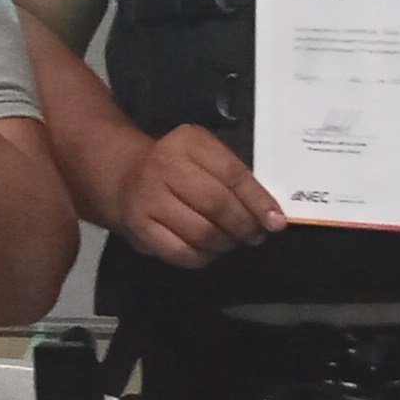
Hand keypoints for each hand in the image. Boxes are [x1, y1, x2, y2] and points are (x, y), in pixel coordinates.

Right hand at [112, 125, 283, 268]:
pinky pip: (182, 253)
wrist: (122, 175)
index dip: (258, 201)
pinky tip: (210, 252)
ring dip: (226, 244)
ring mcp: (149, 199)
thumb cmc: (175, 166)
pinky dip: (204, 257)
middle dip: (244, 226)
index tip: (276, 222)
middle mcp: (165, 167)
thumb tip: (268, 215)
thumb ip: (232, 177)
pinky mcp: (139, 228)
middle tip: (256, 236)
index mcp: (189, 143)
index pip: (232, 174)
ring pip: (201, 233)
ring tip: (233, 242)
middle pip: (217, 205)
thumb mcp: (203, 155)